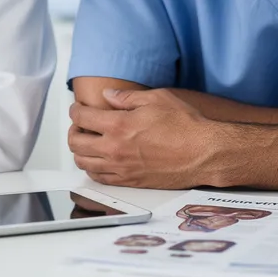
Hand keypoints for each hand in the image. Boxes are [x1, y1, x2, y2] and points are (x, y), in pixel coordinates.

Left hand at [67, 88, 218, 188]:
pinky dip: (93, 169)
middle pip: (76, 142)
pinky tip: (99, 160)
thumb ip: (127, 97)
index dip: (76, 110)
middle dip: (73, 130)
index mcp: (119, 125)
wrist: (204, 153)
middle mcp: (115, 149)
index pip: (82, 117)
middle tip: (79, 125)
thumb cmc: (185, 125)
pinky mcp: (130, 181)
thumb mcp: (157, 98)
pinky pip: (99, 178)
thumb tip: (108, 95)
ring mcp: (121, 168)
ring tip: (87, 142)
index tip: (78, 108)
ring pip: (83, 163)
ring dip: (80, 151)